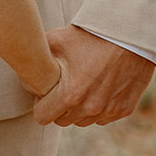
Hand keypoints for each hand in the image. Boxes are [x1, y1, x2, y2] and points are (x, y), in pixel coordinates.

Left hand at [32, 26, 155, 126]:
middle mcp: (90, 109)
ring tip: (83, 84)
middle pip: (62, 120)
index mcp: (70, 95)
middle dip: (59, 107)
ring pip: (83, 121)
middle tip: (64, 86)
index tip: (45, 92)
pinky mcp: (124, 110)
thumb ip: (37, 61)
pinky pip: (103, 117)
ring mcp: (108, 111)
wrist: (128, 34)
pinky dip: (99, 107)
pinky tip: (100, 86)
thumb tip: (28, 75)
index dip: (41, 104)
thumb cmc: (90, 35)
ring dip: (80, 109)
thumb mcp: (56, 40)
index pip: (42, 117)